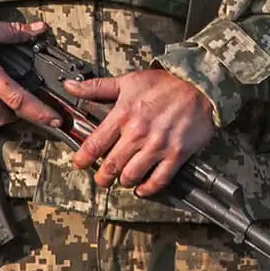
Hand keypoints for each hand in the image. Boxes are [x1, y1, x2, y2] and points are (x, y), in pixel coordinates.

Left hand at [66, 68, 216, 196]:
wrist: (199, 85)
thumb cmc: (163, 83)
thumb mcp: (128, 81)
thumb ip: (96, 87)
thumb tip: (70, 86)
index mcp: (124, 115)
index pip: (95, 143)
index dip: (83, 158)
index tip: (78, 163)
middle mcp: (138, 133)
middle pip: (111, 166)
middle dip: (102, 177)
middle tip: (101, 178)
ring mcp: (158, 146)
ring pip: (132, 176)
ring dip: (124, 181)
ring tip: (123, 179)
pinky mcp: (176, 154)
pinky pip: (159, 180)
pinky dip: (148, 189)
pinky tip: (142, 188)